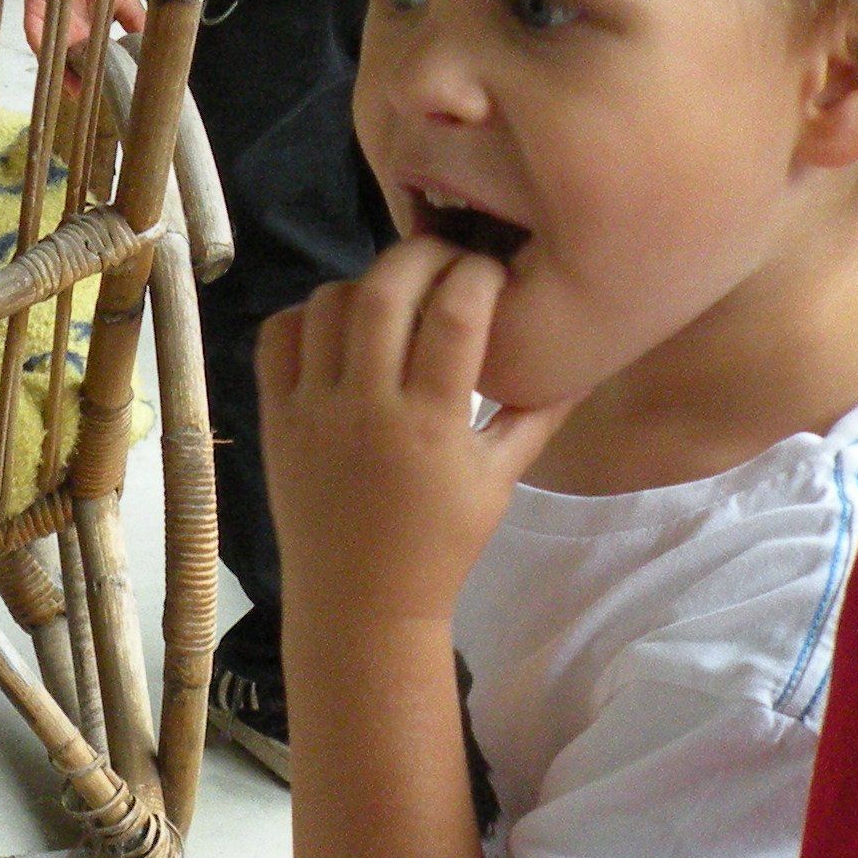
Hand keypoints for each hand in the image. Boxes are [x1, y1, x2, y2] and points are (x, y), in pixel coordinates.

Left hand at [19, 0, 149, 85]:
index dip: (97, 79)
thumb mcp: (128, 2)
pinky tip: (57, 66)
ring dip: (62, 74)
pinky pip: (36, 37)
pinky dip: (45, 51)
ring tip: (76, 91)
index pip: (91, 62)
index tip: (110, 97)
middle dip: (79, 83)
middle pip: (70, 64)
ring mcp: (51, 23)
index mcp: (89, 31)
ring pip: (53, 56)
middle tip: (92, 101)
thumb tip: (151, 54)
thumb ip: (137, 27)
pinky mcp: (35, 13)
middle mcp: (69, 31)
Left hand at [258, 238, 573, 641]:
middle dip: (421, 254)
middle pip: (384, 289)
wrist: (359, 604)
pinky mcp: (274, 418)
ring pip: (327, 304)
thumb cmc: (440, 546)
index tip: (492, 273)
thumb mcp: (498, 483)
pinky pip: (277, 337)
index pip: (456, 313)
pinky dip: (307, 315)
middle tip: (443, 260)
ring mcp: (312, 411)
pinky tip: (339, 328)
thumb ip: (537, 416)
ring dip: (365, 284)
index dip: (478, 274)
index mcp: (431, 424)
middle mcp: (366, 408)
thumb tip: (583, 360)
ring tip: (394, 296)